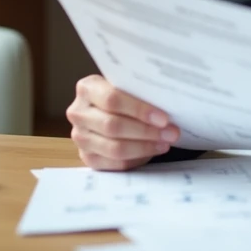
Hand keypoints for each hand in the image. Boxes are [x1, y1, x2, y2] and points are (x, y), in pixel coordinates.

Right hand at [66, 75, 180, 170]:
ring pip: (114, 148)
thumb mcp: (127, 86)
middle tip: (171, 133)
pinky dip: (136, 159)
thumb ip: (139, 92)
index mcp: (87, 89)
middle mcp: (78, 113)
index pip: (112, 99)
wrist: (107, 110)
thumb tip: (168, 103)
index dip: (139, 110)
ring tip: (164, 143)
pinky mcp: (86, 157)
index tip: (163, 118)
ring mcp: (80, 137)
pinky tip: (151, 151)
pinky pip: (114, 164)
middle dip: (146, 131)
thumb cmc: (123, 95)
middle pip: (113, 126)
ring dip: (144, 147)